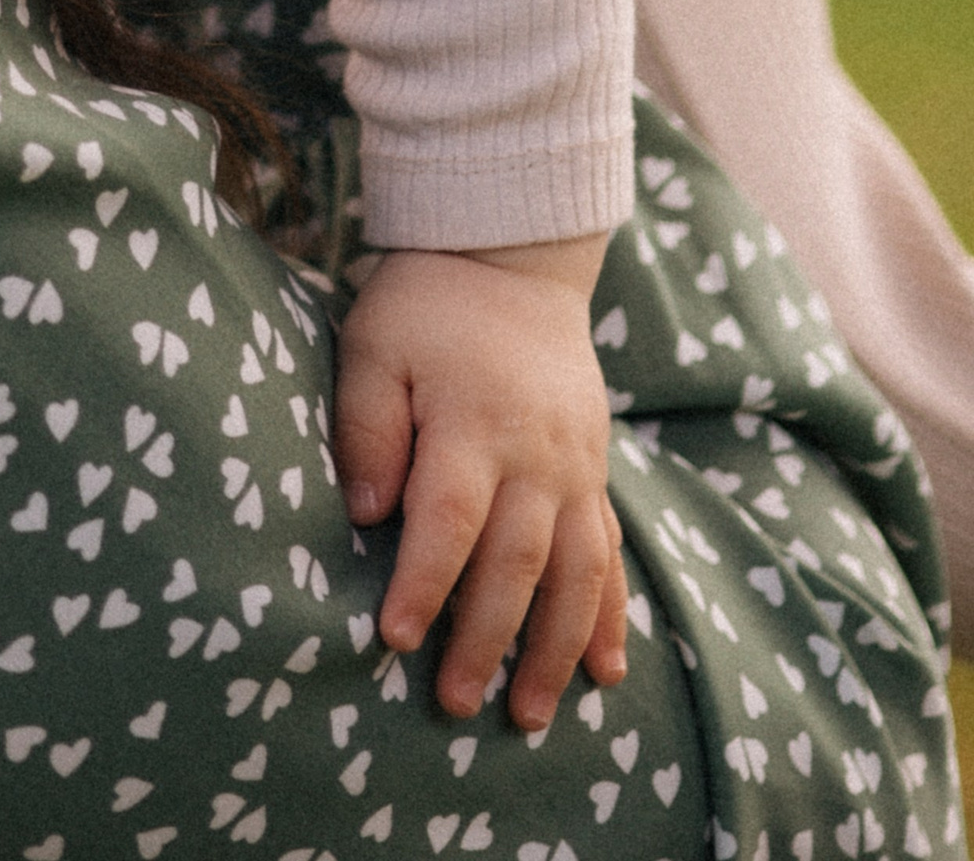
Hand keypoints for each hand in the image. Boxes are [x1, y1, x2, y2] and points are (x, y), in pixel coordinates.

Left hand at [334, 239, 626, 729]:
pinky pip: (609, 551)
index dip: (425, 583)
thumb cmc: (424, 307)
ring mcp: (574, 465)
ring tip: (531, 715)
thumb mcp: (374, 346)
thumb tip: (364, 514)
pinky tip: (605, 670)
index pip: (449, 518)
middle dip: (487, 639)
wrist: (510, 259)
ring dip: (555, 648)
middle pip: (516, 560)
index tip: (396, 638)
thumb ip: (367, 427)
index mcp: (471, 422)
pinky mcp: (595, 470)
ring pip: (574, 571)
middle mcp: (533, 452)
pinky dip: (609, 614)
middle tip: (456, 705)